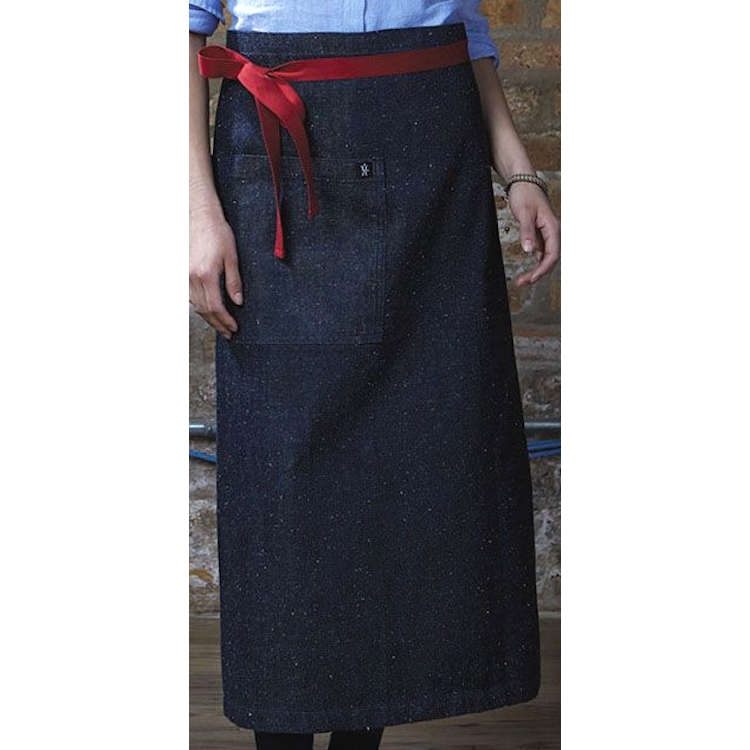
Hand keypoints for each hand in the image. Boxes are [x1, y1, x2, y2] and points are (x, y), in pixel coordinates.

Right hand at [189, 210, 242, 339]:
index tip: (234, 328)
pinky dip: (200, 306)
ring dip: (208, 317)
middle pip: (204, 310)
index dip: (225, 320)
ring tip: (220, 325)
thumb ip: (234, 281)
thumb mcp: (232, 257)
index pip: (216, 307)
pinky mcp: (182, 272)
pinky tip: (209, 309)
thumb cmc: (218, 233)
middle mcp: (192, 278)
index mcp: (206, 275)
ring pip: (195, 305)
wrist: (199, 216)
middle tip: (229, 332)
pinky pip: (190, 296)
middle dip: (217, 324)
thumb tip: (238, 302)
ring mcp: (184, 275)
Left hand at [507, 182, 559, 286]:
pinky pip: (541, 254)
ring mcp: (548, 235)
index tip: (531, 279)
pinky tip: (525, 272)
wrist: (523, 183)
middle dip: (538, 274)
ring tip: (521, 281)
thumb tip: (529, 251)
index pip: (552, 255)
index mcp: (553, 228)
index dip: (542, 269)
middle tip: (521, 283)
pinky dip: (534, 264)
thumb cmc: (525, 195)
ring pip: (546, 258)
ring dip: (536, 271)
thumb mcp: (524, 213)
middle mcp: (554, 233)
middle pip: (550, 260)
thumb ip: (527, 232)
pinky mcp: (541, 236)